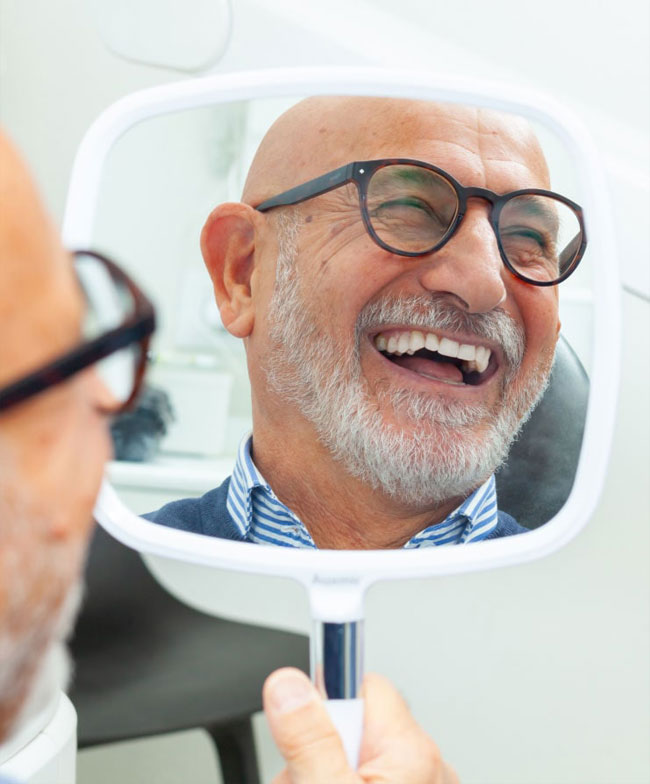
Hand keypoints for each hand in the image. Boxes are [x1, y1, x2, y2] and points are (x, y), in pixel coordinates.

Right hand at [263, 667, 458, 783]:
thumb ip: (307, 740)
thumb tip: (288, 684)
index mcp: (413, 752)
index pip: (360, 683)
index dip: (324, 700)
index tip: (295, 696)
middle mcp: (426, 765)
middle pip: (353, 719)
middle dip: (317, 745)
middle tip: (301, 778)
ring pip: (354, 751)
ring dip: (324, 768)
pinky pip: (365, 772)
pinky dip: (340, 780)